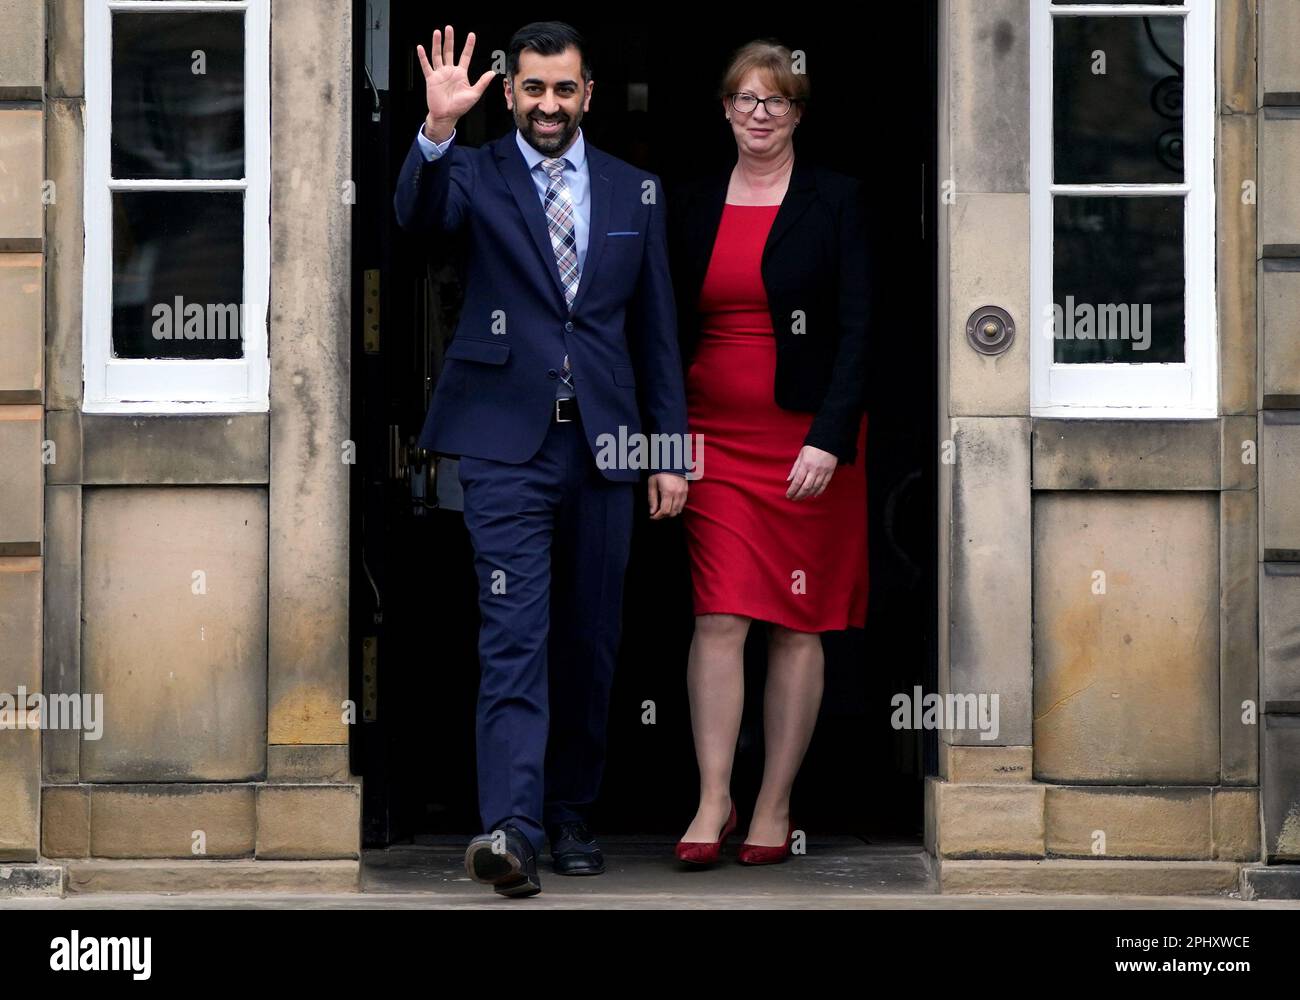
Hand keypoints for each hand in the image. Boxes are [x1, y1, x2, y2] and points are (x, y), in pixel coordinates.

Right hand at [416, 25, 495, 139]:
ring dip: (437, 44)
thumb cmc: (460, 107)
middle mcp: (450, 71)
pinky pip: (426, 66)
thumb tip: (492, 73)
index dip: (468, 45)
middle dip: (449, 40)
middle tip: (449, 28)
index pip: (465, 56)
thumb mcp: (474, 94)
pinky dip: (423, 57)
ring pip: (437, 55)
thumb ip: (482, 83)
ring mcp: (440, 74)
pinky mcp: (431, 79)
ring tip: (437, 32)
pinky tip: (421, 48)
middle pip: (449, 51)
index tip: (471, 35)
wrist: (446, 116)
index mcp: (460, 74)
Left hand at [648, 473, 687, 519]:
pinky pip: (682, 504)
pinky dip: (676, 508)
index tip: (652, 516)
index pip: (664, 511)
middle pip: (672, 512)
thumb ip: (652, 499)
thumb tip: (652, 512)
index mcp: (668, 492)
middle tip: (656, 514)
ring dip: (670, 513)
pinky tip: (670, 505)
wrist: (671, 460)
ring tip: (662, 510)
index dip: (657, 516)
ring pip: (678, 510)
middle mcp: (677, 493)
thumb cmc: (659, 470)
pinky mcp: (686, 490)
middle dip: (663, 516)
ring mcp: (683, 492)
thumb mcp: (652, 483)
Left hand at [786, 445, 837, 500]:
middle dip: (799, 495)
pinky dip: (819, 491)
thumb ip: (795, 468)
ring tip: (802, 498)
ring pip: (815, 488)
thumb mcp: (801, 455)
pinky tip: (814, 495)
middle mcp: (814, 470)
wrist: (828, 441)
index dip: (792, 490)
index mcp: (805, 465)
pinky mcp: (830, 472)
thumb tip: (789, 480)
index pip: (797, 481)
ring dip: (807, 495)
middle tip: (794, 499)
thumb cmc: (812, 447)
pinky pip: (824, 485)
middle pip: (805, 487)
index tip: (788, 495)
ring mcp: (823, 472)